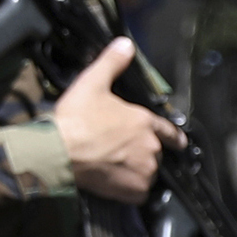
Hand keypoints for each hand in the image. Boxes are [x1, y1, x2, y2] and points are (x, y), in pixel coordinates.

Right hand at [56, 36, 177, 202]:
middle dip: (142, 152)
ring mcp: (145, 170)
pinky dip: (130, 189)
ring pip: (147, 172)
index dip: (173, 137)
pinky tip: (114, 182)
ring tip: (114, 165)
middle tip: (119, 151)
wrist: (58, 150)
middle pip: (155, 153)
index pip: (169, 132)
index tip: (178, 143)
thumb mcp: (93, 82)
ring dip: (136, 171)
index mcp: (145, 122)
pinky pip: (138, 192)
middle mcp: (150, 147)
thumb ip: (112, 63)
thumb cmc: (75, 119)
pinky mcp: (134, 190)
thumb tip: (126, 44)